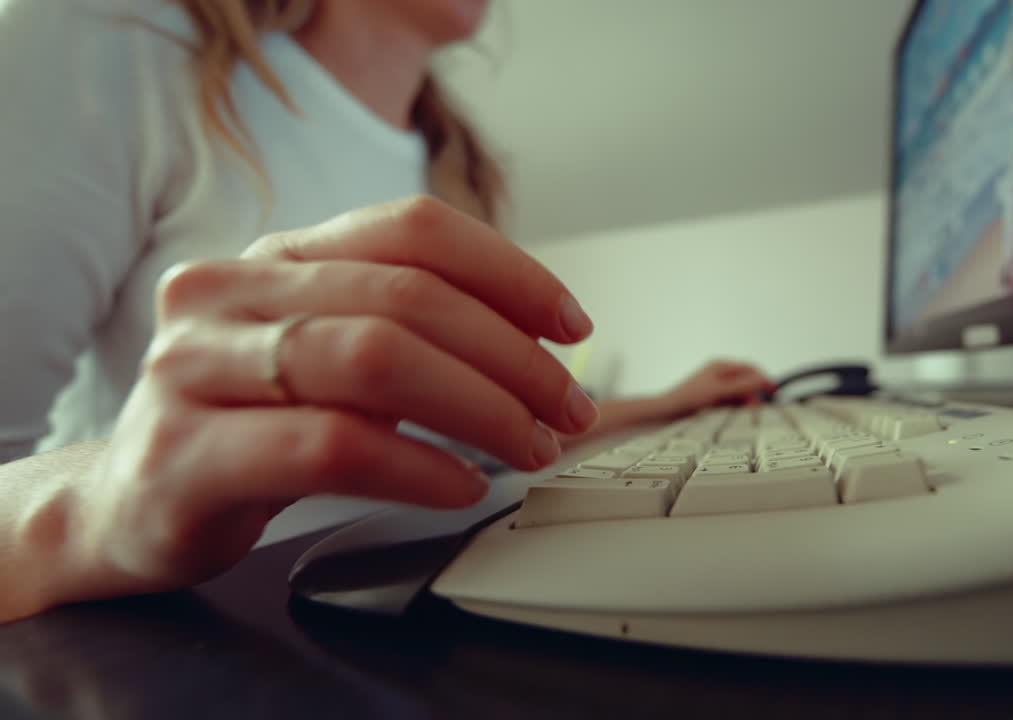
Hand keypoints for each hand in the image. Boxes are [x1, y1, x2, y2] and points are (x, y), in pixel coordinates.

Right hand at [60, 196, 598, 597]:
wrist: (125, 506)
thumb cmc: (249, 429)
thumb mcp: (328, 359)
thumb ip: (406, 331)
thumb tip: (538, 342)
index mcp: (277, 259)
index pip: (412, 229)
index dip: (508, 272)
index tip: (571, 326)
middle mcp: (229, 293)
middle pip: (406, 296)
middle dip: (511, 355)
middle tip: (567, 408)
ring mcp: (196, 367)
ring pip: (372, 358)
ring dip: (478, 406)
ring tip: (528, 446)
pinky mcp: (184, 454)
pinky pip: (329, 445)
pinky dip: (417, 465)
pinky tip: (462, 485)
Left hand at [657, 360, 773, 418]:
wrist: (664, 412)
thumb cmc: (687, 398)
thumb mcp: (718, 392)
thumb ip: (741, 385)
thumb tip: (762, 380)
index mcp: (720, 366)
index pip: (749, 368)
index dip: (763, 378)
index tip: (774, 390)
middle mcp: (718, 374)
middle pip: (745, 381)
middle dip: (755, 392)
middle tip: (762, 407)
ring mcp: (715, 387)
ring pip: (739, 392)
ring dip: (746, 401)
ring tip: (751, 413)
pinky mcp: (711, 399)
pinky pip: (730, 401)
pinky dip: (737, 407)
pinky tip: (739, 416)